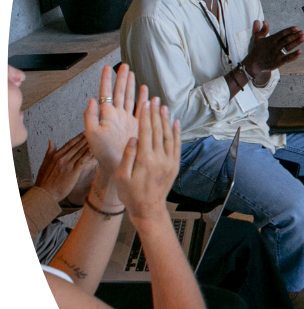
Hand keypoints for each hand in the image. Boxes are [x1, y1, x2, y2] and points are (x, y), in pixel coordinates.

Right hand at [34, 134, 96, 203]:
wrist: (45, 192)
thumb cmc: (44, 180)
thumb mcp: (44, 163)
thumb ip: (49, 152)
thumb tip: (51, 141)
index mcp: (55, 155)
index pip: (69, 144)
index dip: (78, 137)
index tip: (85, 132)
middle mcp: (62, 158)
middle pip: (76, 146)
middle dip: (86, 139)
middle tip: (95, 132)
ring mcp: (67, 165)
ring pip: (80, 152)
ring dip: (89, 145)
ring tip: (97, 139)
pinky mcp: (72, 172)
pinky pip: (82, 161)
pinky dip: (88, 155)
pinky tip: (94, 150)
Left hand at [83, 64, 146, 181]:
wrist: (118, 163)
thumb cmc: (103, 152)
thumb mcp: (92, 134)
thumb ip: (90, 116)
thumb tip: (91, 99)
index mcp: (106, 115)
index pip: (106, 92)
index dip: (106, 79)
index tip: (107, 67)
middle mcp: (117, 115)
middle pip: (119, 91)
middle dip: (121, 78)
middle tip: (123, 66)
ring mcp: (127, 119)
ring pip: (129, 97)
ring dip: (131, 85)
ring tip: (132, 73)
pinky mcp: (137, 125)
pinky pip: (140, 108)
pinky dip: (142, 98)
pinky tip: (144, 90)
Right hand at [113, 98, 181, 220]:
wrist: (148, 208)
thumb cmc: (131, 194)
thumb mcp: (122, 176)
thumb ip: (128, 156)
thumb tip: (133, 138)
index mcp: (145, 159)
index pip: (146, 132)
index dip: (146, 116)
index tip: (145, 103)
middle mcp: (160, 158)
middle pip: (158, 130)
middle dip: (156, 114)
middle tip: (154, 99)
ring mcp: (169, 161)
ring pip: (169, 136)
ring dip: (166, 120)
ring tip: (163, 107)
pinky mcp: (175, 165)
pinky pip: (177, 145)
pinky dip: (177, 133)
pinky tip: (175, 122)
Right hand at [243, 21, 303, 79]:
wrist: (253, 64)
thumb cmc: (256, 50)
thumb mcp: (257, 38)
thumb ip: (262, 30)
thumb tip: (263, 21)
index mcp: (270, 40)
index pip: (281, 34)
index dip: (289, 30)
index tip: (296, 28)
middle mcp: (275, 46)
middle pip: (287, 40)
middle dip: (295, 35)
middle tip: (302, 32)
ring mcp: (277, 54)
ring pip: (288, 48)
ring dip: (296, 43)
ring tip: (303, 38)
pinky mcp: (278, 62)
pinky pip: (287, 58)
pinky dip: (293, 56)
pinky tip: (300, 52)